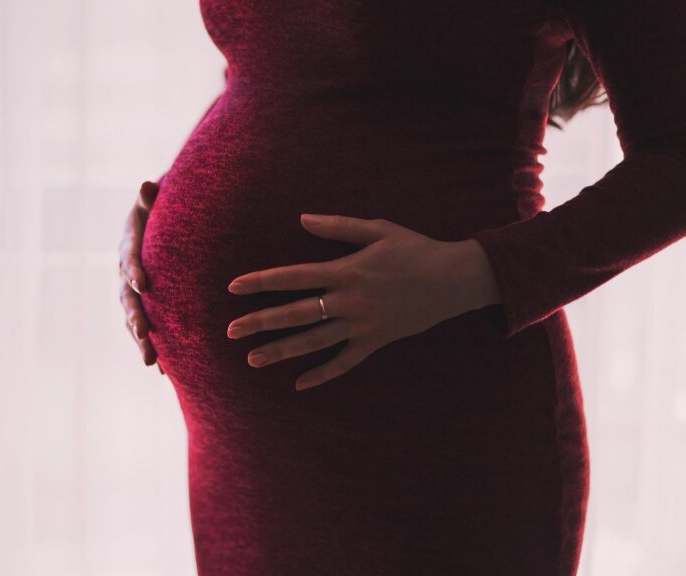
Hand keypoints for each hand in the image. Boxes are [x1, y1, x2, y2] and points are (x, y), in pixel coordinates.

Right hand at [118, 180, 164, 374]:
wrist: (165, 223)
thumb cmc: (164, 207)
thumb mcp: (157, 199)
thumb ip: (151, 197)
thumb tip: (147, 185)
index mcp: (129, 245)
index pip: (128, 257)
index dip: (133, 270)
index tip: (143, 284)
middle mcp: (126, 272)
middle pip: (127, 297)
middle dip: (135, 316)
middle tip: (143, 333)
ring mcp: (133, 292)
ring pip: (133, 319)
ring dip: (141, 341)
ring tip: (152, 362)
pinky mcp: (145, 306)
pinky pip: (147, 329)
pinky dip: (155, 348)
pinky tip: (165, 372)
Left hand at [226, 213, 499, 390]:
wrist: (454, 279)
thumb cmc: (415, 249)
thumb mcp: (377, 229)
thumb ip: (337, 227)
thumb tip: (302, 219)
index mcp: (345, 271)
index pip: (292, 277)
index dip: (261, 282)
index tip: (234, 288)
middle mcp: (348, 301)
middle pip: (295, 314)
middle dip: (260, 322)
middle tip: (230, 331)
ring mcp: (362, 325)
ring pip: (314, 342)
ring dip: (282, 351)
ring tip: (253, 359)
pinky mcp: (376, 342)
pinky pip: (345, 363)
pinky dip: (323, 374)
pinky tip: (300, 385)